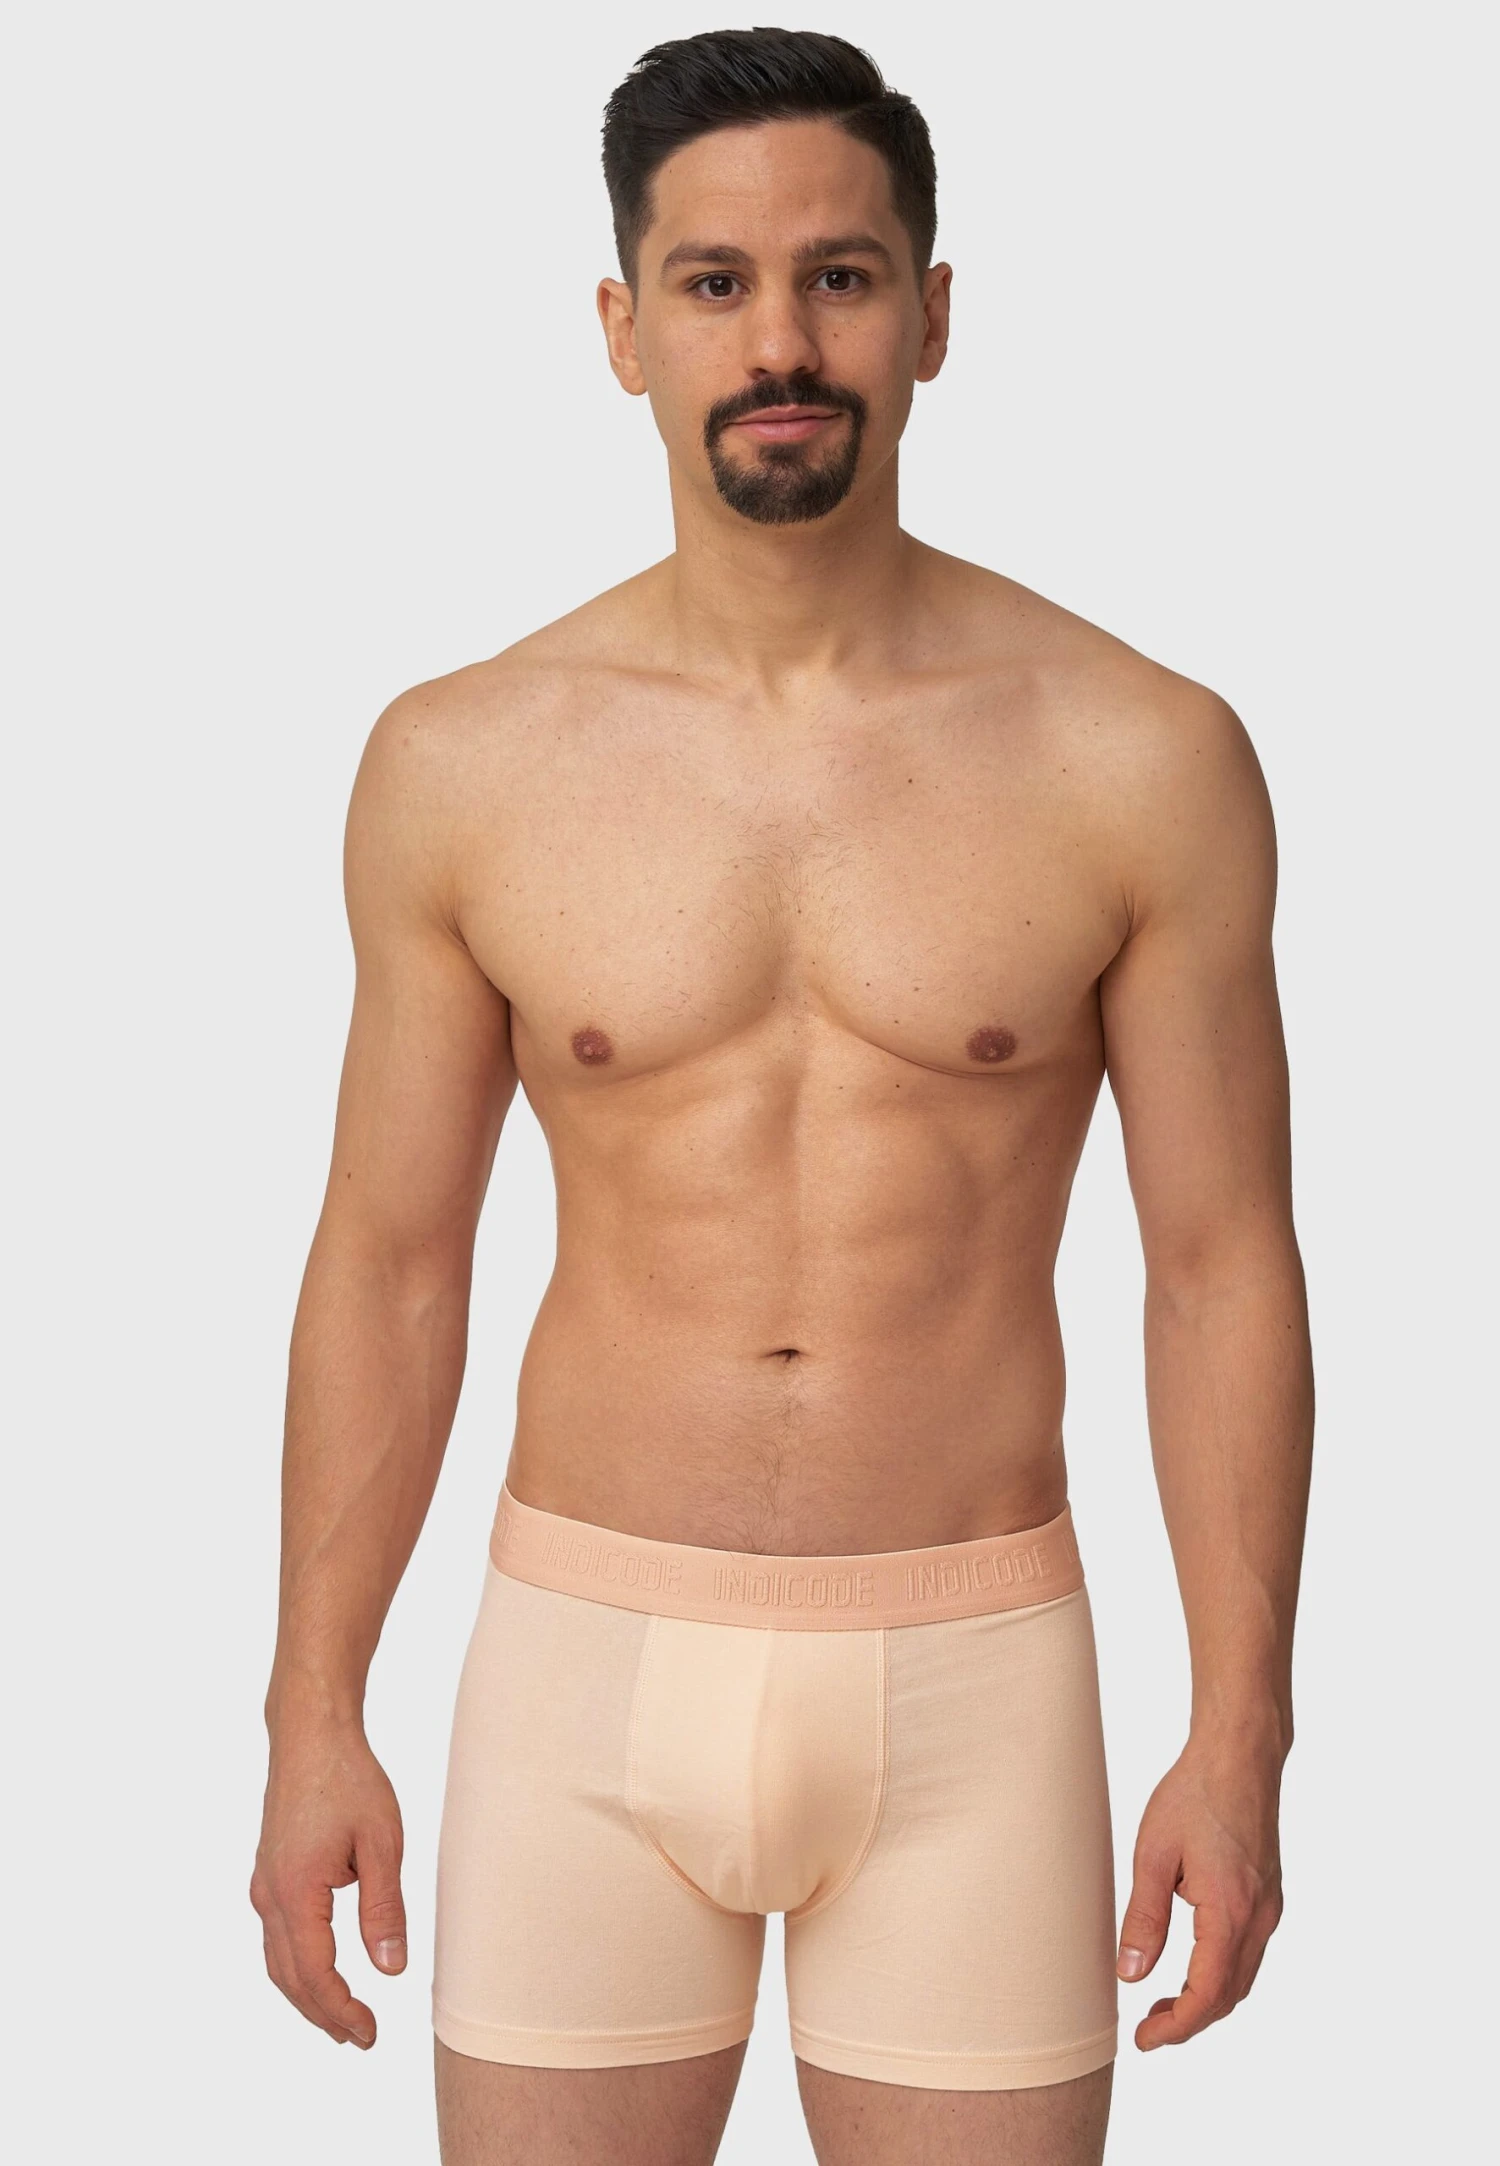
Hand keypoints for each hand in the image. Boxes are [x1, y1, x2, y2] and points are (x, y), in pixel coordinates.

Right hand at [250, 1720, 406, 2047]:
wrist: (310, 1734)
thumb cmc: (349, 1779)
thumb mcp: (381, 1842)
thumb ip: (384, 1908)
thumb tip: (391, 1969)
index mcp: (297, 1893)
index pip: (316, 1975)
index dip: (342, 2011)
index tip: (371, 2034)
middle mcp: (270, 1896)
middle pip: (291, 1978)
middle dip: (324, 2014)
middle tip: (361, 2038)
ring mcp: (264, 1884)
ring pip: (279, 1960)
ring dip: (308, 1994)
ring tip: (341, 2017)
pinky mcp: (268, 1872)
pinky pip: (276, 1936)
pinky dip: (297, 1965)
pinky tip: (319, 1968)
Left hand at [1116, 1740, 1283, 2049]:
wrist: (1239, 1755)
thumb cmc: (1194, 1795)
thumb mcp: (1153, 1854)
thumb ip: (1143, 1918)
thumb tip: (1131, 1974)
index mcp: (1229, 1912)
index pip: (1206, 1996)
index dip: (1176, 2028)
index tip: (1144, 2040)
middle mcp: (1258, 1917)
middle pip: (1229, 1996)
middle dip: (1189, 2021)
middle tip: (1147, 2028)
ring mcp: (1269, 1907)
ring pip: (1242, 1977)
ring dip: (1206, 2000)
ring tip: (1163, 2003)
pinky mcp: (1268, 1894)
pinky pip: (1248, 1952)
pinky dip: (1221, 1974)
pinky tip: (1191, 1964)